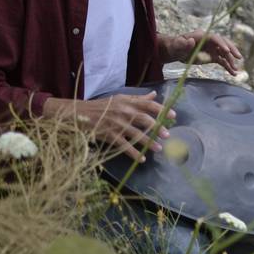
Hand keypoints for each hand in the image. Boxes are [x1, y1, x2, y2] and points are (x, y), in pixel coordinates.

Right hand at [43, 91, 174, 161]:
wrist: (79, 114)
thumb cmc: (102, 106)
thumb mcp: (120, 98)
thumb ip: (138, 98)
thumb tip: (155, 94)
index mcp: (128, 102)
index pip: (148, 104)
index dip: (162, 109)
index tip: (173, 115)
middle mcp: (124, 112)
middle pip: (144, 119)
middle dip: (157, 127)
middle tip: (167, 135)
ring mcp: (116, 124)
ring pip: (136, 134)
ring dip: (148, 142)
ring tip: (159, 148)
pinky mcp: (109, 136)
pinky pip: (124, 146)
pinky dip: (133, 153)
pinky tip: (142, 159)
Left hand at [161, 30, 243, 75]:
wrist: (176, 51)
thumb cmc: (175, 46)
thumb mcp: (177, 45)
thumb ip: (183, 43)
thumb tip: (190, 41)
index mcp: (203, 35)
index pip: (215, 38)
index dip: (221, 44)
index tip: (227, 51)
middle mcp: (210, 41)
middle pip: (224, 43)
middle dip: (232, 50)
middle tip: (238, 57)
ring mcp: (212, 49)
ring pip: (225, 53)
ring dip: (231, 61)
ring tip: (236, 70)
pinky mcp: (212, 56)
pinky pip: (222, 61)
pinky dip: (228, 66)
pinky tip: (233, 73)